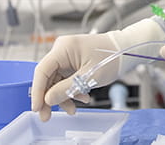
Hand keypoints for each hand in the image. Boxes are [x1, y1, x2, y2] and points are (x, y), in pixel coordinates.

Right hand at [30, 18, 163, 120]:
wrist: (127, 50)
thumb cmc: (112, 57)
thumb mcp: (89, 77)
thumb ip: (66, 89)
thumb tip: (48, 99)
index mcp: (64, 48)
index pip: (42, 71)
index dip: (37, 91)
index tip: (37, 108)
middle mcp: (62, 50)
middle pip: (48, 77)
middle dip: (50, 98)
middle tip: (47, 116)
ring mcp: (68, 56)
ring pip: (56, 80)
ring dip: (63, 96)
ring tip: (73, 109)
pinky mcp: (73, 62)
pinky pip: (66, 79)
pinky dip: (71, 90)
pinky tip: (82, 98)